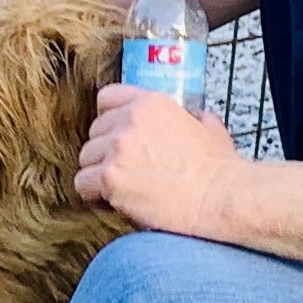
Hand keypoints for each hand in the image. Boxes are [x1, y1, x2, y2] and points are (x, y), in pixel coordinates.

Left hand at [76, 84, 240, 231]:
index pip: (107, 98)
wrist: (220, 198)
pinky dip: (95, 197)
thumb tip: (194, 117)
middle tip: (126, 172)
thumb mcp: (210, 129)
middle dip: (107, 153)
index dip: (109, 121)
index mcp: (151, 103)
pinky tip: (115, 204)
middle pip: (95, 132)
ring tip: (123, 191)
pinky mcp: (110, 176)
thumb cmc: (219, 171)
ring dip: (100, 175)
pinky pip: (82, 184)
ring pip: (86, 158)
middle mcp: (130, 119)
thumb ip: (194, 117)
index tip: (117, 137)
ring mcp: (117, 147)